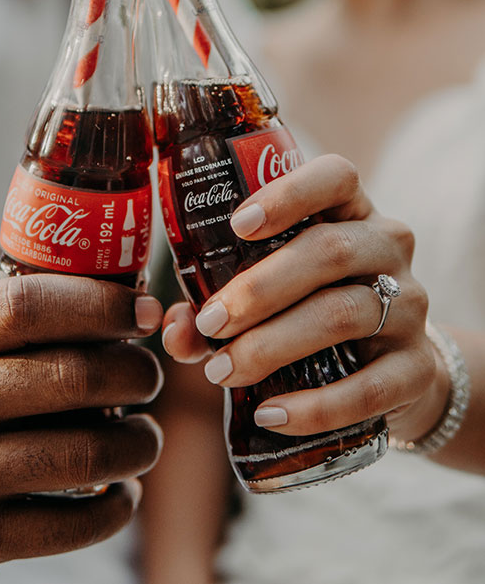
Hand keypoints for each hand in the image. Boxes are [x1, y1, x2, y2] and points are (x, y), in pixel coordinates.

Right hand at [0, 276, 163, 573]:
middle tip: (148, 376)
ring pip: (84, 454)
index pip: (26, 307)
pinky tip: (123, 488)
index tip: (144, 312)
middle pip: (71, 377)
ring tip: (144, 434)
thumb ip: (23, 316)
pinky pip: (72, 526)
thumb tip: (132, 308)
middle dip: (135, 373)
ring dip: (139, 442)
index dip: (100, 305)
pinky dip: (118, 506)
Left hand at [162, 154, 446, 441]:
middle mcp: (387, 248)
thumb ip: (218, 302)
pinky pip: (369, 388)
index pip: (335, 177)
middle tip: (209, 322)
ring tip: (221, 371)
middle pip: (329, 251)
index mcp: (350, 211)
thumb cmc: (314, 310)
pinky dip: (314, 406)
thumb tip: (174, 328)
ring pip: (342, 315)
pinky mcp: (417, 369)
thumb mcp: (273, 291)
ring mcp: (410, 307)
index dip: (288, 195)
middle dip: (259, 288)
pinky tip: (271, 414)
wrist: (395, 370)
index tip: (237, 225)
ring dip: (273, 345)